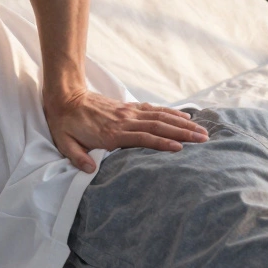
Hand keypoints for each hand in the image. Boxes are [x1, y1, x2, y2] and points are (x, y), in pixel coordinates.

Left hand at [44, 91, 208, 172]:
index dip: (161, 143)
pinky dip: (171, 112)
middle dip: (182, 133)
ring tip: (202, 130)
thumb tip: (91, 170)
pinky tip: (185, 116)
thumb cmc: (65, 124)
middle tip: (203, 140)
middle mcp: (124, 121)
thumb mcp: (64, 143)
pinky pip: (154, 109)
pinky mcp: (129, 107)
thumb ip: (77, 157)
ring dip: (182, 123)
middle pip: (158, 126)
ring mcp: (128, 112)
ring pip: (160, 117)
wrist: (65, 97)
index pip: (141, 138)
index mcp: (111, 133)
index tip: (180, 148)